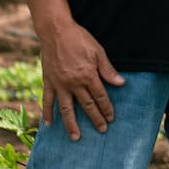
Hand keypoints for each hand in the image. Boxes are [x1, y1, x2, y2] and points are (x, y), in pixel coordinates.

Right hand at [37, 18, 124, 139]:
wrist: (56, 30)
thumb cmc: (79, 38)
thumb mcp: (98, 51)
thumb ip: (108, 70)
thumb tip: (121, 83)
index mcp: (88, 75)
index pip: (100, 96)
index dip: (107, 108)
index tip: (111, 118)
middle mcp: (74, 83)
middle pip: (87, 105)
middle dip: (95, 119)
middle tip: (102, 130)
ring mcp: (59, 84)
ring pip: (67, 108)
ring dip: (71, 124)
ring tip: (76, 137)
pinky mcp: (48, 82)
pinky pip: (47, 100)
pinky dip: (47, 113)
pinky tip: (49, 125)